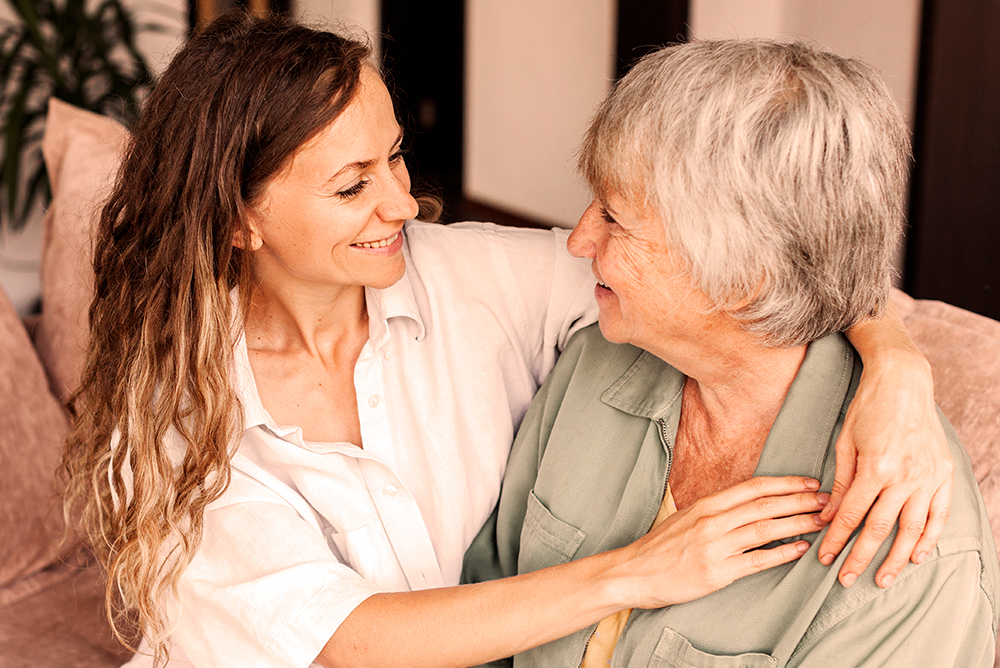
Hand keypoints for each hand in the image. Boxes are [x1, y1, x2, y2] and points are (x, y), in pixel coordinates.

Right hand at [616, 476, 828, 608]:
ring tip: (822, 522)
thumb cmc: (661, 547)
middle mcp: (713, 521)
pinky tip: (800, 549)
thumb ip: (716, 510)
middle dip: (800, 501)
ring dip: (798, 523)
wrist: (634, 572)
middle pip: (765, 505)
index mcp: (707, 504)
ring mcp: (715, 546)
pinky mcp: (718, 572)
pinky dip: (781, 553)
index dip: (785, 483)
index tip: (810, 483)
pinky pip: (756, 560)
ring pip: (765, 529)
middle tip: (828, 500)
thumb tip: (748, 505)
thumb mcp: (687, 518)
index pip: (753, 487)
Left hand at [818, 353, 953, 588]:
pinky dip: (928, 538)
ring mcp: (928, 477)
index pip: (852, 515)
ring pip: (911, 529)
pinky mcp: (943, 474)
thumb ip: (841, 482)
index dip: (837, 540)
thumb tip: (829, 517)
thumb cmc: (867, 409)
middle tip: (846, 580)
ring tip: (882, 579)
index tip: (825, 558)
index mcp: (876, 468)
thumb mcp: (845, 442)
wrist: (904, 383)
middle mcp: (905, 476)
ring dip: (895, 558)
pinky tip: (916, 556)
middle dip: (861, 557)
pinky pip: (938, 514)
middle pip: (880, 529)